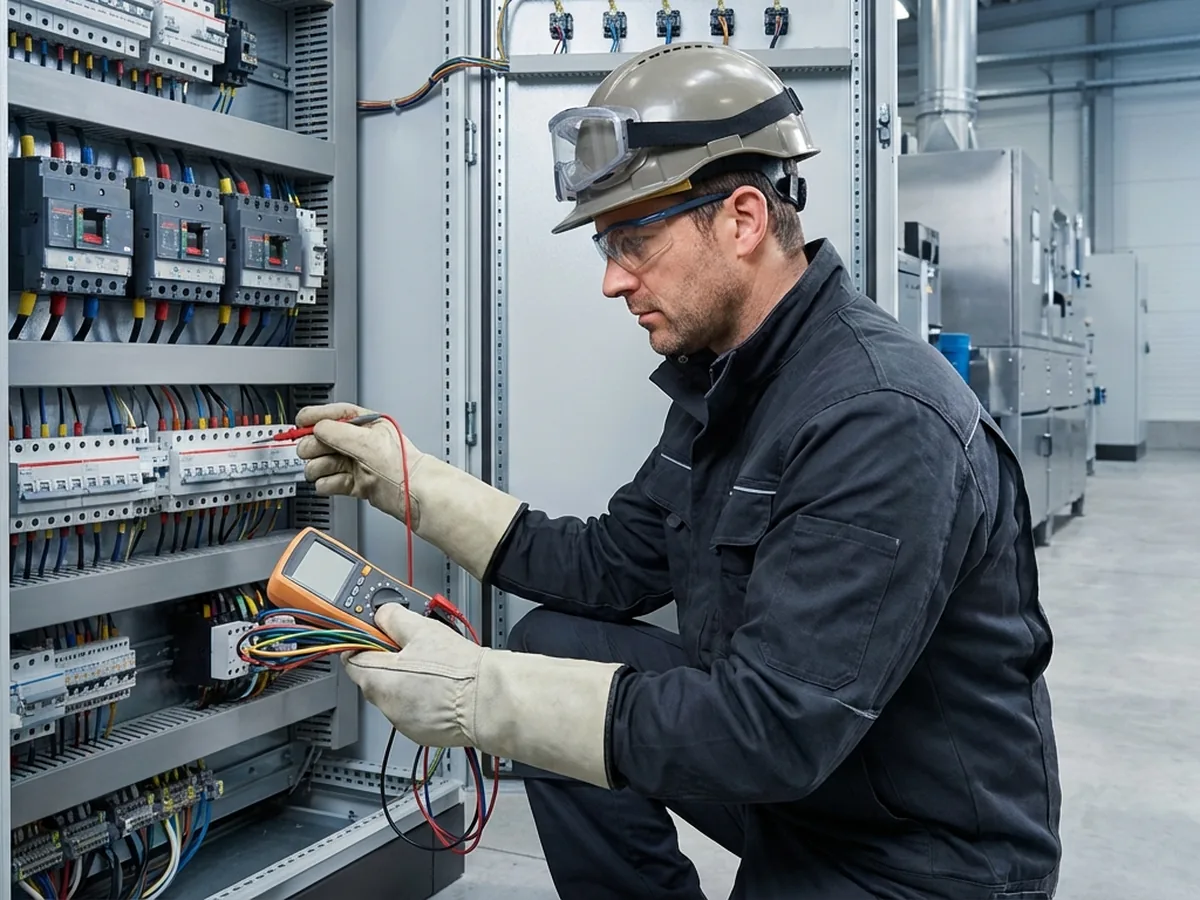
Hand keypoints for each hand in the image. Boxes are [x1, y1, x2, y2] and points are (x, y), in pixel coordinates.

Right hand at [292, 400, 525, 581]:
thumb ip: (338, 433)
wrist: (414, 495)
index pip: (336, 415)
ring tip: (321, 472)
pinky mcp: (357, 484)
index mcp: (367, 425)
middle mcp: (361, 443)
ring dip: (319, 467)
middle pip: (325, 440)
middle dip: (315, 446)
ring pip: (325, 462)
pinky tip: (330, 485)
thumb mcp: (366, 443)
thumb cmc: (401, 466)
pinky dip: (328, 485)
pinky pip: (333, 482)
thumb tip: (318, 427)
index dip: (316, 417)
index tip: (299, 421)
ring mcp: (358, 464)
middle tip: (310, 452)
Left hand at [343, 603, 622, 787]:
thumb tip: (382, 614)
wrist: (489, 700)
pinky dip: (422, 700)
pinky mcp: (422, 733)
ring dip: (406, 682)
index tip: (375, 633)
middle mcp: (384, 705)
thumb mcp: (422, 629)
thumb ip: (393, 618)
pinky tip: (442, 688)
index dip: (363, 640)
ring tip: (433, 668)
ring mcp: (403, 723)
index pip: (351, 656)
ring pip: (394, 695)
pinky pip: (412, 711)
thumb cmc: (458, 669)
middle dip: (389, 660)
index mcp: (377, 678)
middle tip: (413, 646)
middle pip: (373, 676)